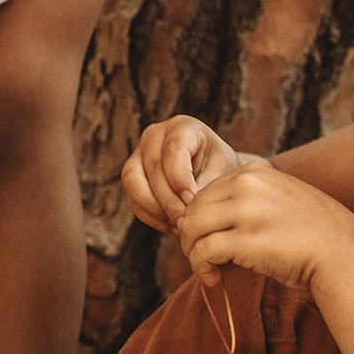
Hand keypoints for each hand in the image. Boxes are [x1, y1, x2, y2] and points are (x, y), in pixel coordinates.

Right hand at [122, 115, 246, 233]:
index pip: (173, 149)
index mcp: (182, 127)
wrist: (212, 175)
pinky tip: (170, 227)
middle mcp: (154, 136)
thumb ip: (205, 186)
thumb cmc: (220, 170)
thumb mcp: (221, 172)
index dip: (180, 177)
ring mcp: (138, 155)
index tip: (192, 200)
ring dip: (155, 209)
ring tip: (177, 226)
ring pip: (133, 182)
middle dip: (168, 199)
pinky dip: (150, 216)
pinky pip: (132, 199)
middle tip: (185, 221)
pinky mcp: (132, 177)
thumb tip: (186, 206)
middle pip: (152, 167)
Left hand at [172, 161, 353, 290]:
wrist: (345, 255)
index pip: (205, 192)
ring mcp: (246, 211)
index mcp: (254, 172)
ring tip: (207, 269)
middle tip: (204, 258)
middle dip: (191, 236)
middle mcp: (247, 185)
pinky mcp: (245, 240)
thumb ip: (246, 201)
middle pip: (193, 209)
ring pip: (191, 228)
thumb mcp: (280, 200)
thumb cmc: (314, 234)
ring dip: (192, 253)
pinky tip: (213, 279)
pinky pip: (203, 251)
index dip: (201, 220)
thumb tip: (204, 223)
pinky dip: (201, 268)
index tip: (210, 240)